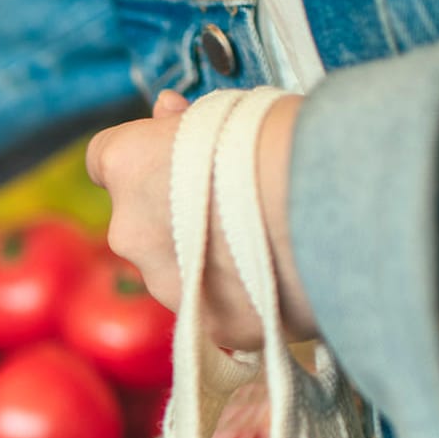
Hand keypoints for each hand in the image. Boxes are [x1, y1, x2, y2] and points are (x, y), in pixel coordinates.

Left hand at [85, 90, 316, 350]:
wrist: (332, 208)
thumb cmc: (283, 143)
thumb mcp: (228, 111)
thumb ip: (183, 123)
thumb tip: (167, 113)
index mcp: (128, 166)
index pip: (106, 160)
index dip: (141, 159)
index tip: (168, 158)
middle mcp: (131, 231)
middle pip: (143, 222)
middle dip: (177, 215)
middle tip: (236, 203)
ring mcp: (166, 285)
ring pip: (177, 271)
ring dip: (208, 260)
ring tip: (268, 242)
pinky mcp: (210, 326)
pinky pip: (218, 309)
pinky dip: (242, 298)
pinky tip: (282, 278)